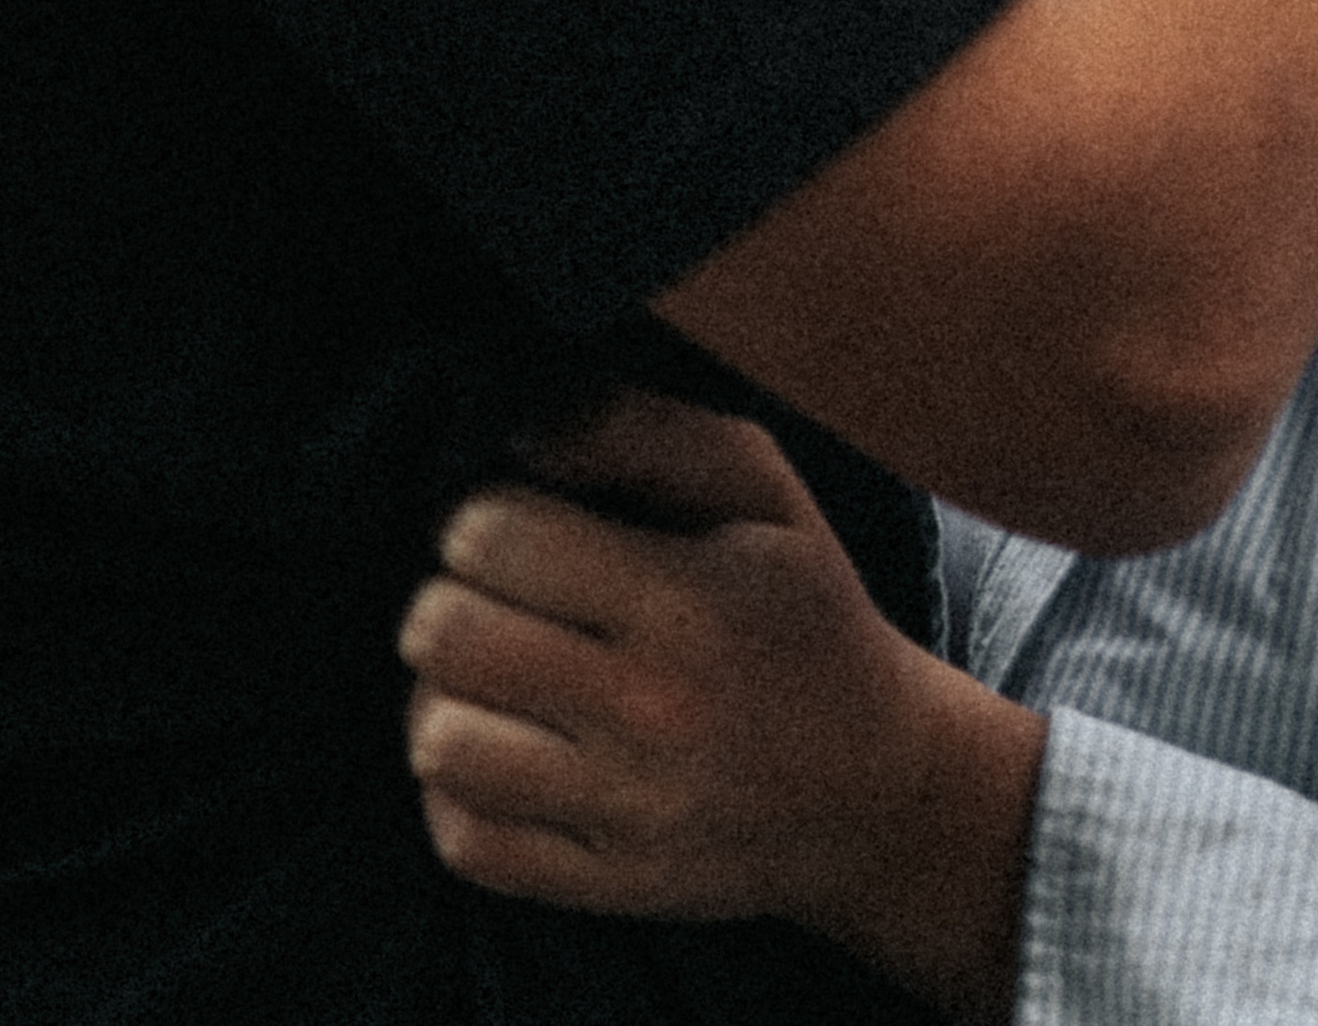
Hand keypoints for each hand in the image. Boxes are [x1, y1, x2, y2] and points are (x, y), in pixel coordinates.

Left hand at [400, 392, 1042, 1023]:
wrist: (877, 787)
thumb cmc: (803, 608)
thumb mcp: (759, 487)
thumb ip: (641, 431)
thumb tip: (519, 435)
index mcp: (686, 597)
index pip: (494, 538)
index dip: (480, 516)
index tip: (514, 525)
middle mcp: (650, 709)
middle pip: (446, 636)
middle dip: (447, 597)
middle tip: (492, 598)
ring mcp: (625, 810)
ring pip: (440, 743)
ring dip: (444, 697)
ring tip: (491, 677)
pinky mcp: (607, 885)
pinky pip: (466, 841)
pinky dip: (458, 791)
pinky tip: (503, 751)